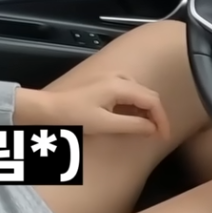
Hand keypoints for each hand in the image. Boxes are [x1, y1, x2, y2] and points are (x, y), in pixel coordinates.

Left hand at [14, 73, 170, 139]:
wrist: (49, 107)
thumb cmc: (73, 115)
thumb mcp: (105, 124)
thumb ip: (133, 125)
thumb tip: (153, 128)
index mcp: (120, 85)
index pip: (152, 101)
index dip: (162, 119)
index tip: (163, 136)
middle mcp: (118, 76)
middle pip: (148, 95)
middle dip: (155, 115)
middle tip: (156, 134)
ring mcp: (110, 76)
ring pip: (139, 92)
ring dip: (144, 110)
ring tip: (143, 128)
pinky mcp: (104, 81)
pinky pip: (128, 91)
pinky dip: (133, 104)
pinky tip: (129, 117)